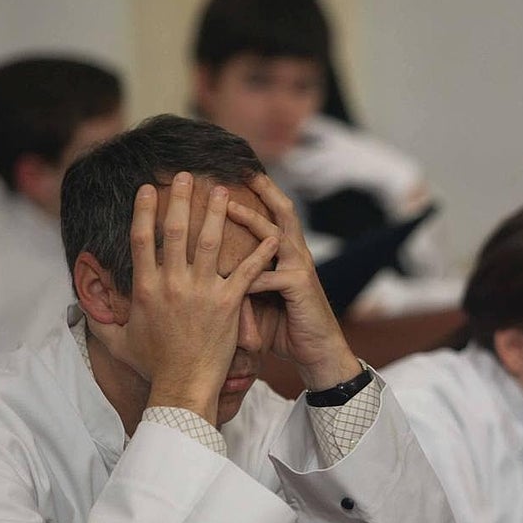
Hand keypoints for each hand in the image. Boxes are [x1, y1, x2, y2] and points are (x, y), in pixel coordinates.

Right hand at [88, 172, 278, 422]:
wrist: (182, 387)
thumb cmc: (152, 367)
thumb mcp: (119, 342)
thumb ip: (101, 321)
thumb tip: (81, 309)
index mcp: (146, 287)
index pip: (142, 239)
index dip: (144, 210)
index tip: (148, 188)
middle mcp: (172, 284)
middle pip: (175, 231)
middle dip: (180, 199)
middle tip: (186, 176)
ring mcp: (201, 292)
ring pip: (209, 242)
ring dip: (215, 213)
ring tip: (221, 190)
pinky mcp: (227, 303)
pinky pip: (246, 271)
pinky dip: (259, 252)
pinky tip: (269, 234)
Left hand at [232, 174, 361, 389]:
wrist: (318, 353)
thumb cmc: (284, 328)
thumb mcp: (256, 301)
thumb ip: (238, 283)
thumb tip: (203, 271)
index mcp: (286, 255)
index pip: (274, 215)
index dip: (260, 194)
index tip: (237, 175)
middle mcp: (296, 255)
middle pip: (283, 212)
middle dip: (265, 189)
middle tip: (242, 170)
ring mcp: (300, 269)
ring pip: (275, 235)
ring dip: (252, 220)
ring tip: (230, 207)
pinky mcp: (300, 287)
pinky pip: (268, 277)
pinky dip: (248, 278)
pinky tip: (230, 279)